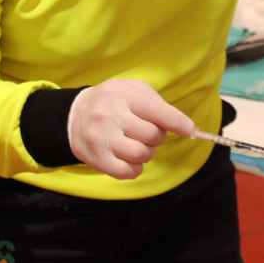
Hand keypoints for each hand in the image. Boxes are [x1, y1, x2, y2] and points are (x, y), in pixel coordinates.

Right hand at [67, 79, 194, 179]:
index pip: (158, 111)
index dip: (178, 123)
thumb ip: (157, 104)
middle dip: (157, 137)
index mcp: (123, 95)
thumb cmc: (111, 101)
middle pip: (153, 136)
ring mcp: (102, 138)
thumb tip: (184, 126)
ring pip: (142, 155)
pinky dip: (135, 168)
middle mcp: (111, 115)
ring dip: (146, 153)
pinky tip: (129, 158)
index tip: (190, 130)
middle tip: (148, 133)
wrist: (73, 115)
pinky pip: (128, 172)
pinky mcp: (97, 159)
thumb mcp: (131, 90)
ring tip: (137, 144)